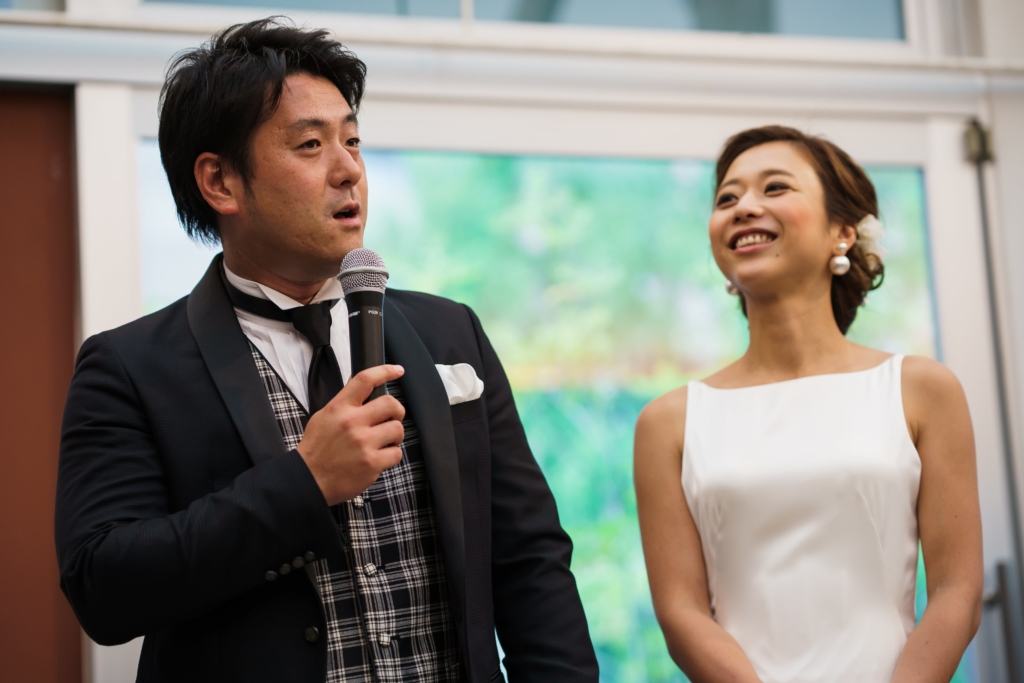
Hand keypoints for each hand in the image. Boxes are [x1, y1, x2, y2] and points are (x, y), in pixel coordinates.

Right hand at [296, 364, 405, 504]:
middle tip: (391, 419)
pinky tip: (379, 458)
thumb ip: (344, 404)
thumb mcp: (324, 417)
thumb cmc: (316, 450)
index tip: (397, 370)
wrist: (308, 480)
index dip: (385, 371)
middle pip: (391, 403)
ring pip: (398, 429)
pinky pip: (397, 454)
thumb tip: (365, 390)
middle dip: (397, 411)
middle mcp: (352, 422)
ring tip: (383, 442)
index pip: (365, 380)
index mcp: (339, 408)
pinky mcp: (372, 463)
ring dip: (394, 436)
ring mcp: (363, 443)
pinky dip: (391, 456)